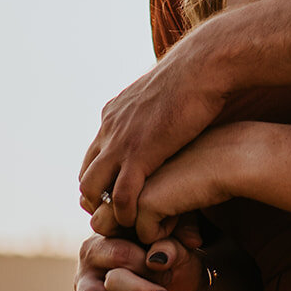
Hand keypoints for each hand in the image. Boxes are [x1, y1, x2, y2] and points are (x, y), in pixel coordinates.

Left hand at [79, 28, 227, 227]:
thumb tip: (162, 122)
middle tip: (119, 216)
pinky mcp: (139, 154)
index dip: (104, 179)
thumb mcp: (162, 96)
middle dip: (98, 199)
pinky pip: (120, 197)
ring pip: (92, 188)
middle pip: (86, 175)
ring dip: (106, 210)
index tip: (119, 195)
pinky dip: (126, 214)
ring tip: (126, 223)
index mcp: (114, 113)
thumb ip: (152, 114)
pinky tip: (139, 222)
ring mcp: (121, 141)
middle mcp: (109, 127)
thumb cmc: (197, 78)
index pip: (94, 156)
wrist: (203, 66)